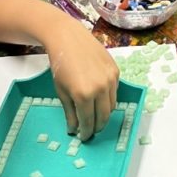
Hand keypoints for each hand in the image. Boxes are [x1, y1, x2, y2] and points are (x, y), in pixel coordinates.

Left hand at [45, 22, 119, 140]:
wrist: (69, 39)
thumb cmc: (61, 65)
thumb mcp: (61, 92)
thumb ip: (70, 113)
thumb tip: (74, 130)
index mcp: (83, 95)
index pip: (89, 122)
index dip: (86, 132)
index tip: (83, 137)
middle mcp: (100, 88)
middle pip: (104, 117)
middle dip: (97, 127)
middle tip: (91, 131)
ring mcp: (110, 79)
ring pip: (112, 106)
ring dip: (104, 114)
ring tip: (95, 116)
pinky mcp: (116, 71)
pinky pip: (115, 92)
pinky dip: (108, 99)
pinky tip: (99, 99)